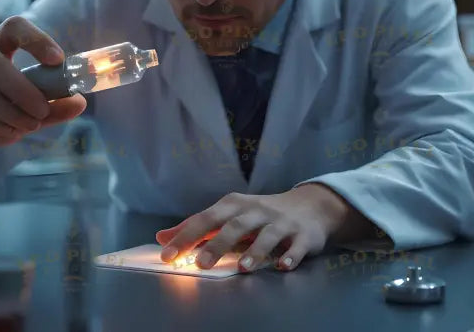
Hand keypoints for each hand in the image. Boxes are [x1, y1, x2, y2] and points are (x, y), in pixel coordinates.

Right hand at [0, 15, 86, 154]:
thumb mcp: (23, 105)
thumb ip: (51, 104)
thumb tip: (80, 103)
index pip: (12, 27)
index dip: (36, 39)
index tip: (58, 60)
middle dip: (22, 90)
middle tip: (42, 111)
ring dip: (10, 115)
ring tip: (27, 126)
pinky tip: (6, 132)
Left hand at [155, 184, 348, 272]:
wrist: (310, 206)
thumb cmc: (261, 214)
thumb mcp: (229, 214)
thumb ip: (197, 227)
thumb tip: (162, 238)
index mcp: (234, 205)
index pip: (206, 219)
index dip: (186, 236)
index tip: (168, 255)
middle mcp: (257, 211)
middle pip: (235, 226)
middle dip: (217, 244)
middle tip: (200, 264)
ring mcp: (282, 223)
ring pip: (267, 235)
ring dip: (255, 250)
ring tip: (242, 267)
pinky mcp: (303, 235)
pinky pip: (297, 246)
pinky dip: (290, 255)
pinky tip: (282, 266)